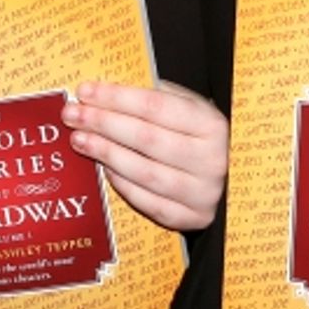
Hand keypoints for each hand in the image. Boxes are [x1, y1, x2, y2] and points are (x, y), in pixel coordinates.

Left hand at [62, 80, 226, 229]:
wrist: (236, 179)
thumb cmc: (202, 136)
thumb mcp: (192, 108)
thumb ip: (159, 98)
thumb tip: (107, 93)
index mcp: (212, 125)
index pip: (154, 106)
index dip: (116, 97)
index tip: (85, 90)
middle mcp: (211, 160)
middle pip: (145, 138)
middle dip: (103, 123)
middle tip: (72, 114)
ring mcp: (203, 193)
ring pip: (144, 172)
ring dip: (106, 153)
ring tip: (79, 139)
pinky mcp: (193, 218)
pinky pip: (149, 202)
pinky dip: (122, 184)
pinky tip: (103, 168)